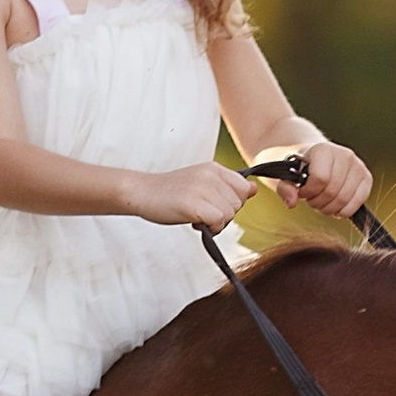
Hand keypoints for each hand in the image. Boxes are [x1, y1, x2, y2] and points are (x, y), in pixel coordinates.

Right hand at [130, 160, 255, 231]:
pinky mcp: (194, 203)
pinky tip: (195, 222)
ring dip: (216, 223)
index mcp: (214, 168)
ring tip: (196, 216)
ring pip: (230, 214)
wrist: (142, 192)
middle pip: (238, 204)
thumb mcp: (202, 183)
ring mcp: (203, 188)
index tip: (215, 205)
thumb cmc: (170, 192)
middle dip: (224, 214)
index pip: (244, 188)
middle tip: (202, 212)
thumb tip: (253, 189)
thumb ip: (227, 186)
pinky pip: (218, 221)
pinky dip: (211, 228)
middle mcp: (211, 175)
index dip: (233, 202)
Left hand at [276, 137, 372, 218]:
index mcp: (324, 149)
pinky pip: (357, 203)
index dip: (309, 192)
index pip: (320, 179)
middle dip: (318, 202)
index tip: (302, 191)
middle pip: (332, 191)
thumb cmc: (300, 168)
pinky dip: (344, 210)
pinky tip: (334, 206)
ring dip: (329, 208)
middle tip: (311, 199)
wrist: (316, 157)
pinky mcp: (366, 178)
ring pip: (344, 199)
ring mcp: (358, 166)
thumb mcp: (287, 175)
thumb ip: (285, 188)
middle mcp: (345, 155)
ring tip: (322, 201)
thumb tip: (291, 203)